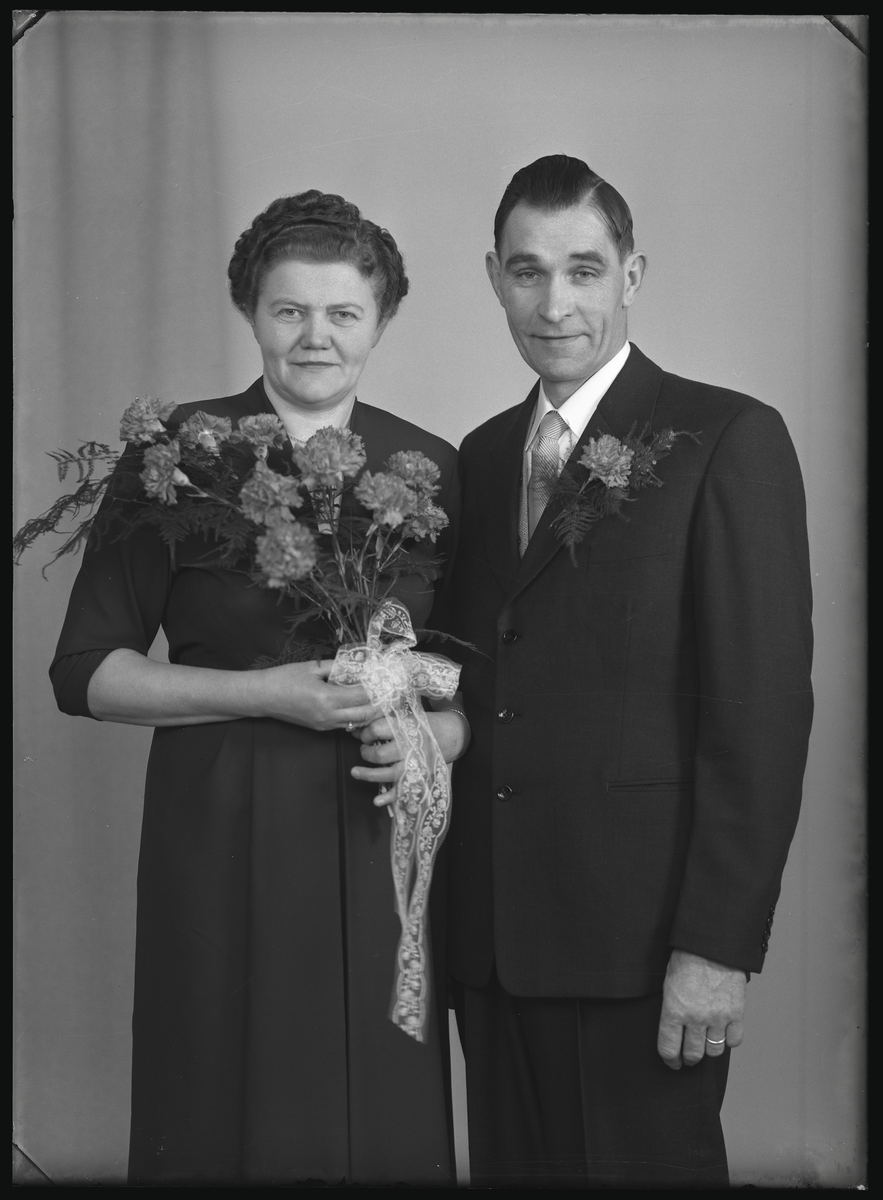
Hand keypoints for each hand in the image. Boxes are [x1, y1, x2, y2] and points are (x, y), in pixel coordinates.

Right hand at [246, 659, 381, 731]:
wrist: (263, 696)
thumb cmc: (285, 678)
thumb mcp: (313, 667)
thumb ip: (338, 667)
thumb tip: (358, 665)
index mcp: (327, 698)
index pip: (362, 696)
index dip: (377, 688)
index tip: (386, 679)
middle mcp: (328, 715)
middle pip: (365, 714)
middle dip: (379, 704)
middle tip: (390, 692)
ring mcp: (325, 725)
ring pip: (357, 723)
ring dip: (370, 712)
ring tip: (380, 699)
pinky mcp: (321, 728)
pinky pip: (346, 725)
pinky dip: (357, 717)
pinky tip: (361, 706)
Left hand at [350, 709, 469, 805]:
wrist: (450, 734)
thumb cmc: (423, 725)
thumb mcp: (405, 717)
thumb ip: (382, 723)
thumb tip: (355, 730)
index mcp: (405, 728)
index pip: (376, 730)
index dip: (366, 733)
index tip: (365, 735)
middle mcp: (409, 747)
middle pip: (380, 754)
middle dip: (366, 753)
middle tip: (364, 750)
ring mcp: (414, 764)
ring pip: (386, 774)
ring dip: (368, 775)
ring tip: (355, 772)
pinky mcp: (418, 777)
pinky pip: (402, 790)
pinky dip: (389, 797)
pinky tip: (377, 800)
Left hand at [657, 949, 745, 1069]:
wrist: (712, 945)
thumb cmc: (687, 959)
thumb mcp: (668, 983)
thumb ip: (671, 1009)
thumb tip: (673, 1030)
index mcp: (674, 1010)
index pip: (669, 1049)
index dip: (670, 1060)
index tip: (672, 1061)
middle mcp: (695, 1018)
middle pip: (692, 1054)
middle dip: (688, 1058)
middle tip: (688, 1056)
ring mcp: (717, 1018)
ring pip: (714, 1052)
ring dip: (708, 1050)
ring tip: (706, 1042)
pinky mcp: (736, 1013)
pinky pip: (734, 1040)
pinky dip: (729, 1040)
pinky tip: (723, 1032)